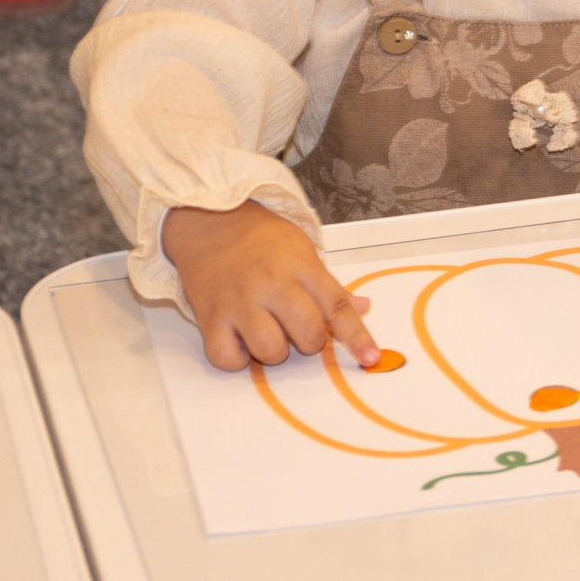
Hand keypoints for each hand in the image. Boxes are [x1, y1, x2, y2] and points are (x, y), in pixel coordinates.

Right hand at [163, 199, 377, 372]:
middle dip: (310, 341)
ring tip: (267, 331)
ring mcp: (239, 302)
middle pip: (308, 334)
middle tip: (297, 327)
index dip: (357, 336)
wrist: (209, 220)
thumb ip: (329, 285)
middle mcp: (271, 284)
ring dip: (274, 351)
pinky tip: (240, 339)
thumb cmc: (259, 238)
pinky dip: (237, 359)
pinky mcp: (209, 318)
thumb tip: (362, 308)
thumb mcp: (302, 250)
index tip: (370, 358)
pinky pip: (228, 359)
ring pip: (271, 351)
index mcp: (300, 266)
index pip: (337, 306)